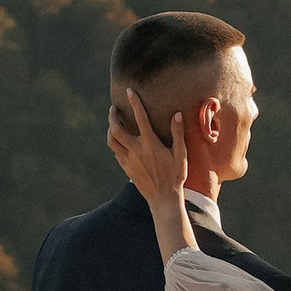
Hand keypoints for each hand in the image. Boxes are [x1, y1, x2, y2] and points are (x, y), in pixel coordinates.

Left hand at [107, 88, 190, 209]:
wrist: (163, 199)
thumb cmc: (175, 176)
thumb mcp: (181, 154)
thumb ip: (177, 133)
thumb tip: (176, 115)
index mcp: (150, 143)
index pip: (140, 117)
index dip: (135, 102)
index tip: (129, 91)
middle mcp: (136, 150)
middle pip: (116, 128)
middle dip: (112, 116)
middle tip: (113, 108)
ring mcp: (128, 159)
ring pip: (112, 140)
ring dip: (110, 129)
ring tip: (113, 122)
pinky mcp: (126, 167)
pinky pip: (115, 151)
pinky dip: (114, 142)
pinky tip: (118, 140)